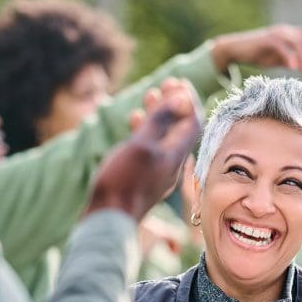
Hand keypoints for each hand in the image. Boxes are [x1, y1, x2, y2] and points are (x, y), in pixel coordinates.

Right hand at [85, 78, 201, 220]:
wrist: (108, 220)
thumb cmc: (123, 182)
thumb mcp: (141, 145)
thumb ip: (160, 121)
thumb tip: (182, 98)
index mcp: (175, 155)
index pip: (193, 122)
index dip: (187, 100)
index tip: (177, 82)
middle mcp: (171, 165)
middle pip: (180, 128)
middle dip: (173, 104)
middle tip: (164, 84)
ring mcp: (157, 173)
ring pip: (164, 137)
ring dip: (158, 115)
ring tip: (148, 96)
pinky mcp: (144, 179)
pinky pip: (151, 149)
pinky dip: (146, 131)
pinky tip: (133, 123)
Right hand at [210, 24, 301, 72]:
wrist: (235, 50)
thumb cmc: (256, 55)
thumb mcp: (275, 60)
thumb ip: (288, 61)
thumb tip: (299, 66)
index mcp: (286, 34)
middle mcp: (283, 31)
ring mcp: (276, 34)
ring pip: (296, 42)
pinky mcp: (268, 39)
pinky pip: (283, 48)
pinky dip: (290, 58)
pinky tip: (293, 68)